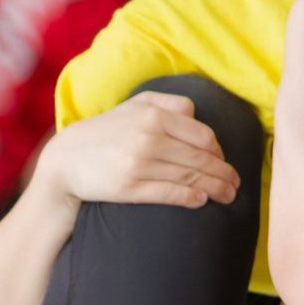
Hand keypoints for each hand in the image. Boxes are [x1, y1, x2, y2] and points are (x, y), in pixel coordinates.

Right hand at [39, 92, 241, 210]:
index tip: (223, 162)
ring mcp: (139, 164)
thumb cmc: (107, 131)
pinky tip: (202, 201)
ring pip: (191, 178)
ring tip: (228, 196)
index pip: (203, 135)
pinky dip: (192, 198)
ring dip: (216, 188)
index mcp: (153, 115)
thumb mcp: (134, 105)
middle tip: (236, 184)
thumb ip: (169, 104)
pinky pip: (170, 194)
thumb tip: (198, 117)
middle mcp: (149, 137)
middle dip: (225, 173)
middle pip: (202, 159)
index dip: (219, 151)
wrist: (66, 159)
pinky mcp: (130, 188)